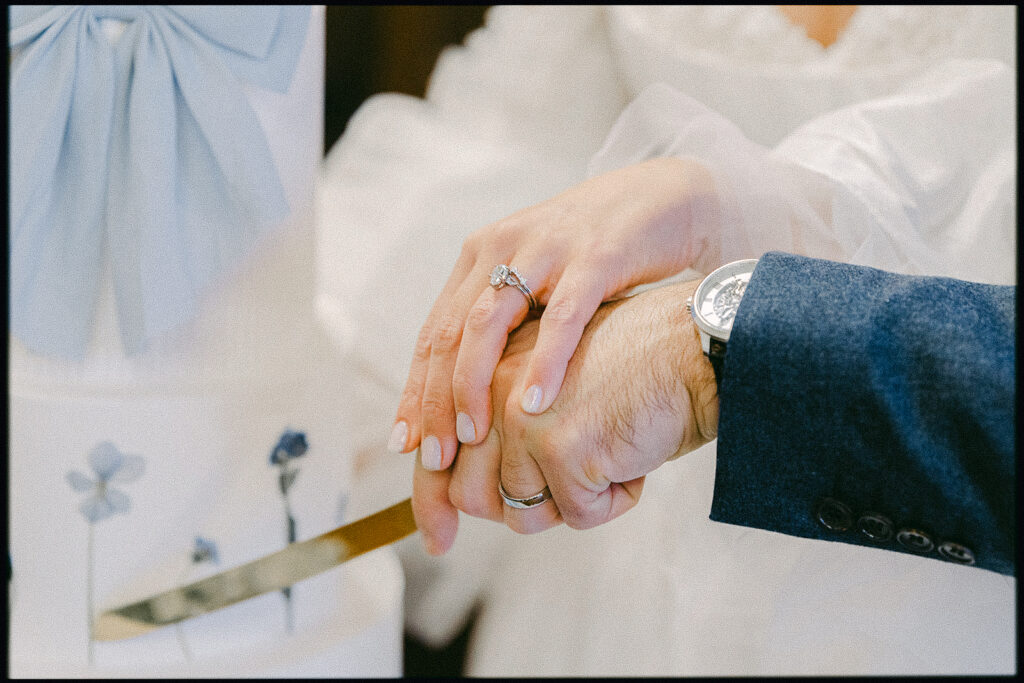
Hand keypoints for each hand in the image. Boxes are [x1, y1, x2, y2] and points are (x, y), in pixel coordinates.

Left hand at [389, 157, 717, 481]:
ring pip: (488, 325)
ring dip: (473, 386)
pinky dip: (543, 362)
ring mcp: (544, 250)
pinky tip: (534, 405)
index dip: (415, 391)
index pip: (433, 333)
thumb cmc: (597, 256)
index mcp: (481, 257)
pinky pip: (561, 318)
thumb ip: (505, 325)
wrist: (663, 200)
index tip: (405, 445)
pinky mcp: (594, 257)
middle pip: (449, 334)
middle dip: (435, 401)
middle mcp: (501, 248)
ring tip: (471, 437)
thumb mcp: (537, 283)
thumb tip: (470, 396)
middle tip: (433, 457)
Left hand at [412, 279, 719, 552]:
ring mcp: (521, 415)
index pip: (435, 447)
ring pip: (521, 512)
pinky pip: (578, 515)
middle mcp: (491, 385)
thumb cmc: (632, 370)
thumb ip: (504, 427)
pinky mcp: (559, 443)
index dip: (431, 503)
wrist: (695, 347)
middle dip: (521, 509)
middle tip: (574, 486)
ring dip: (573, 504)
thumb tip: (467, 499)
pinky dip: (614, 501)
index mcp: (484, 367)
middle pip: (467, 494)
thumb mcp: (550, 385)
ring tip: (609, 460)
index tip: (437, 539)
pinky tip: (634, 459)